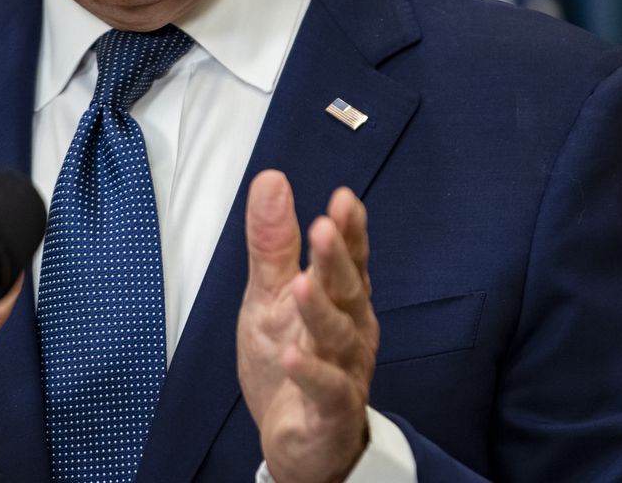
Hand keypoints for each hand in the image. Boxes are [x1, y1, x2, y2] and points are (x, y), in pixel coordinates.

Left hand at [237, 170, 379, 482]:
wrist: (301, 441)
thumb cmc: (291, 360)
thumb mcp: (270, 296)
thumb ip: (274, 243)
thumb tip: (272, 180)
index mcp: (341, 298)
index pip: (350, 257)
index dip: (350, 230)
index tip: (343, 198)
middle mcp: (351, 329)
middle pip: (348, 289)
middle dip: (338, 259)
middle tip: (325, 226)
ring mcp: (346, 369)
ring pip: (338, 336)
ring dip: (320, 310)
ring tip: (301, 284)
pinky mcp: (332, 410)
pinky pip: (326, 389)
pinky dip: (311, 373)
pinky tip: (292, 356)